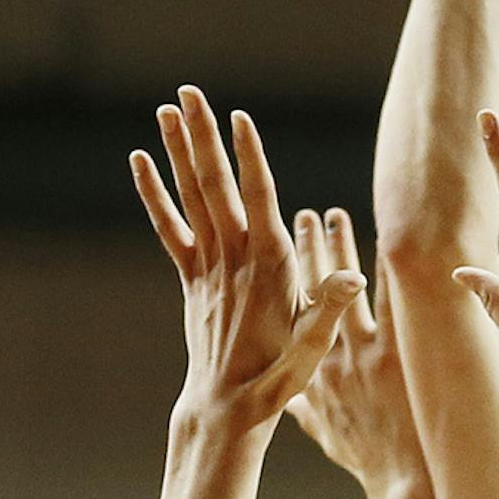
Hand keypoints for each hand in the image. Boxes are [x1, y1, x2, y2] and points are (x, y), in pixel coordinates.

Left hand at [131, 90, 361, 425]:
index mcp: (269, 266)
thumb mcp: (316, 345)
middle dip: (202, 137)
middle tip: (189, 92)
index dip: (247, 157)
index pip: (257, 199)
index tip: (238, 118)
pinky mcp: (192, 278)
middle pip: (214, 186)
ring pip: (190, 198)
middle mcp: (233, 259)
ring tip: (167, 109)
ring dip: (177, 151)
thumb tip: (357, 276)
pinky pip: (169, 227)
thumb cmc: (280, 375)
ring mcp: (208, 266)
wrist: (228, 406)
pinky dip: (153, 192)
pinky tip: (141, 160)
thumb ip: (331, 307)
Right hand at [281, 209, 426, 496]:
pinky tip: (386, 243)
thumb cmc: (372, 463)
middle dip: (311, 250)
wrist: (405, 484)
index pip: (297, 311)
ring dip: (342, 251)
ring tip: (337, 217)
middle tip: (309, 216)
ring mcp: (366, 353)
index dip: (293, 277)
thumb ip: (310, 414)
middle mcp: (335, 355)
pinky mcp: (397, 356)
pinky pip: (390, 304)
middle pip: (316, 290)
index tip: (289, 250)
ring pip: (348, 289)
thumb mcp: (329, 436)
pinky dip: (386, 273)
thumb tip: (290, 402)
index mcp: (316, 371)